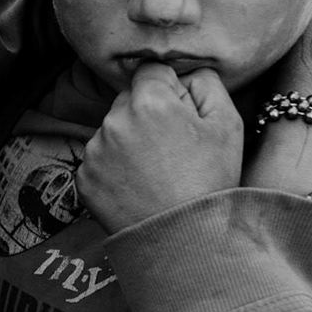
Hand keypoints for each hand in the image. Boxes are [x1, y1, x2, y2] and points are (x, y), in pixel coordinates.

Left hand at [79, 64, 241, 234]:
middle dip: (146, 113)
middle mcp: (113, 120)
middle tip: (172, 147)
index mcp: (148, 101)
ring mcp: (94, 151)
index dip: (169, 90)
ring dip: (128, 140)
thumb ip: (206, 83)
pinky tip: (138, 186)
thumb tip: (186, 71)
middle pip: (128, 99)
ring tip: (156, 171)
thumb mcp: (228, 123)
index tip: (180, 115)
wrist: (185, 239)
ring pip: (112, 130)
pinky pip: (99, 160)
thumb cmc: (211, 181)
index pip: (151, 71)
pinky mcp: (84, 179)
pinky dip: (114, 168)